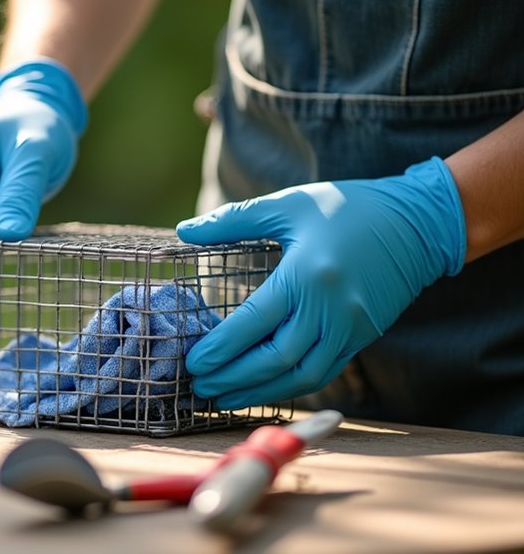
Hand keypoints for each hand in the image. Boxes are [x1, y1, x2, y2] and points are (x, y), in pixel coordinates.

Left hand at [176, 157, 465, 408]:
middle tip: (199, 385)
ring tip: (224, 397)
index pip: (255, 323)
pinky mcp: (363, 338)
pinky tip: (261, 389)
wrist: (417, 222)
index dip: (221, 349)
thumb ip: (234, 219)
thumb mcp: (288, 204)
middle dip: (233, 377)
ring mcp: (351, 328)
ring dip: (259, 392)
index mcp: (307, 274)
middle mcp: (331, 308)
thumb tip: (184, 230)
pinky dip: (289, 386)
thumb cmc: (346, 207)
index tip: (193, 362)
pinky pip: (323, 373)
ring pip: (301, 376)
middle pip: (276, 359)